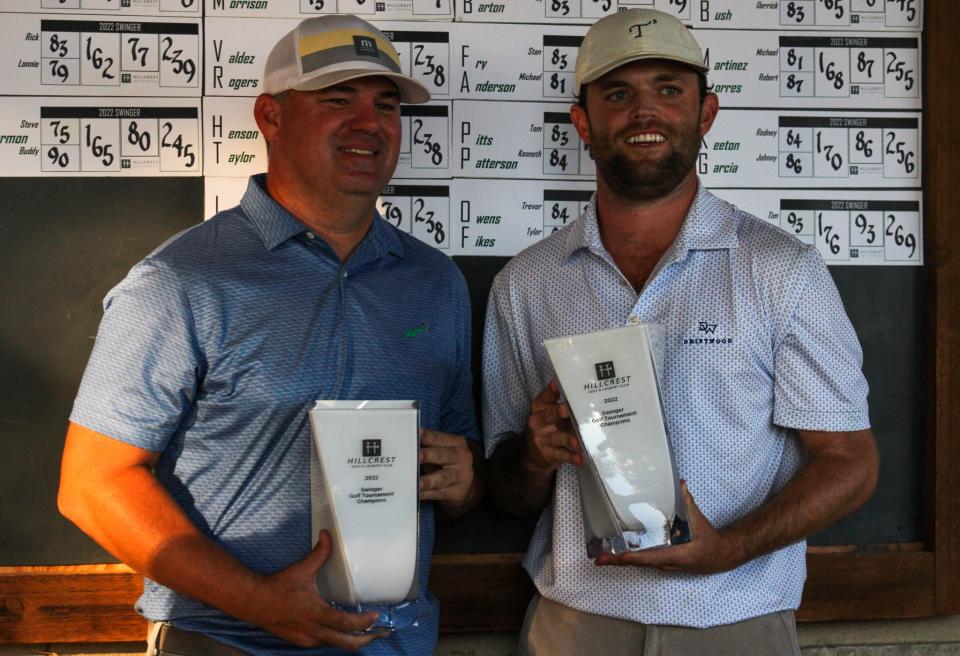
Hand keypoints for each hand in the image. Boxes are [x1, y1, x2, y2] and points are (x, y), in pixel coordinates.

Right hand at [240, 531, 382, 649]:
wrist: (253, 602)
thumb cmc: (278, 586)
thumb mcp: (301, 569)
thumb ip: (319, 553)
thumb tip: (328, 534)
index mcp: (315, 613)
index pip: (345, 624)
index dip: (363, 623)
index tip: (376, 616)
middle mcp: (313, 631)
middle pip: (346, 643)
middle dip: (365, 640)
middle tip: (380, 632)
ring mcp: (306, 639)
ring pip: (335, 645)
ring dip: (352, 640)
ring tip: (367, 632)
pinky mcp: (300, 642)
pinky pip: (323, 644)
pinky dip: (336, 638)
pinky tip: (342, 630)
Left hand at [419, 429, 476, 506]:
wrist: (471, 483)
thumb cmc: (450, 463)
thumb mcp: (445, 451)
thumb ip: (429, 447)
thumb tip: (407, 445)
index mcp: (456, 444)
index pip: (440, 438)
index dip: (428, 436)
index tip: (417, 434)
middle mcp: (461, 458)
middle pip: (442, 456)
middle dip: (428, 456)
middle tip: (417, 456)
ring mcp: (460, 476)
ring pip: (442, 478)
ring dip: (428, 481)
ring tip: (417, 483)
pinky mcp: (457, 492)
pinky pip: (439, 493)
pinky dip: (427, 494)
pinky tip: (417, 494)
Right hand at [524, 380, 580, 472]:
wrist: (532, 454)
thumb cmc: (547, 427)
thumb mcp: (548, 412)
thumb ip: (559, 400)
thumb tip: (575, 386)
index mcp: (539, 408)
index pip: (546, 397)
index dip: (552, 390)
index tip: (557, 384)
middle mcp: (538, 421)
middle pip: (549, 415)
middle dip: (557, 412)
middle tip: (566, 410)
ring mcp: (542, 438)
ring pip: (556, 437)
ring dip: (567, 439)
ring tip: (576, 441)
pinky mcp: (547, 454)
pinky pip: (560, 455)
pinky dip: (571, 457)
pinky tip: (579, 459)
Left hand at [594, 481, 745, 574]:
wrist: (721, 556)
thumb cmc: (710, 540)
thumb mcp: (700, 521)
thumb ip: (689, 502)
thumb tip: (681, 483)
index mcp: (677, 555)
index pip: (650, 557)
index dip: (633, 557)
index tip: (617, 557)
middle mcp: (668, 563)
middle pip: (639, 563)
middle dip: (618, 561)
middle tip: (598, 559)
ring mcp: (665, 565)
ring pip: (640, 564)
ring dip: (621, 561)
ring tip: (602, 555)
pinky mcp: (664, 562)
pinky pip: (644, 561)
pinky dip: (631, 558)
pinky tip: (618, 552)